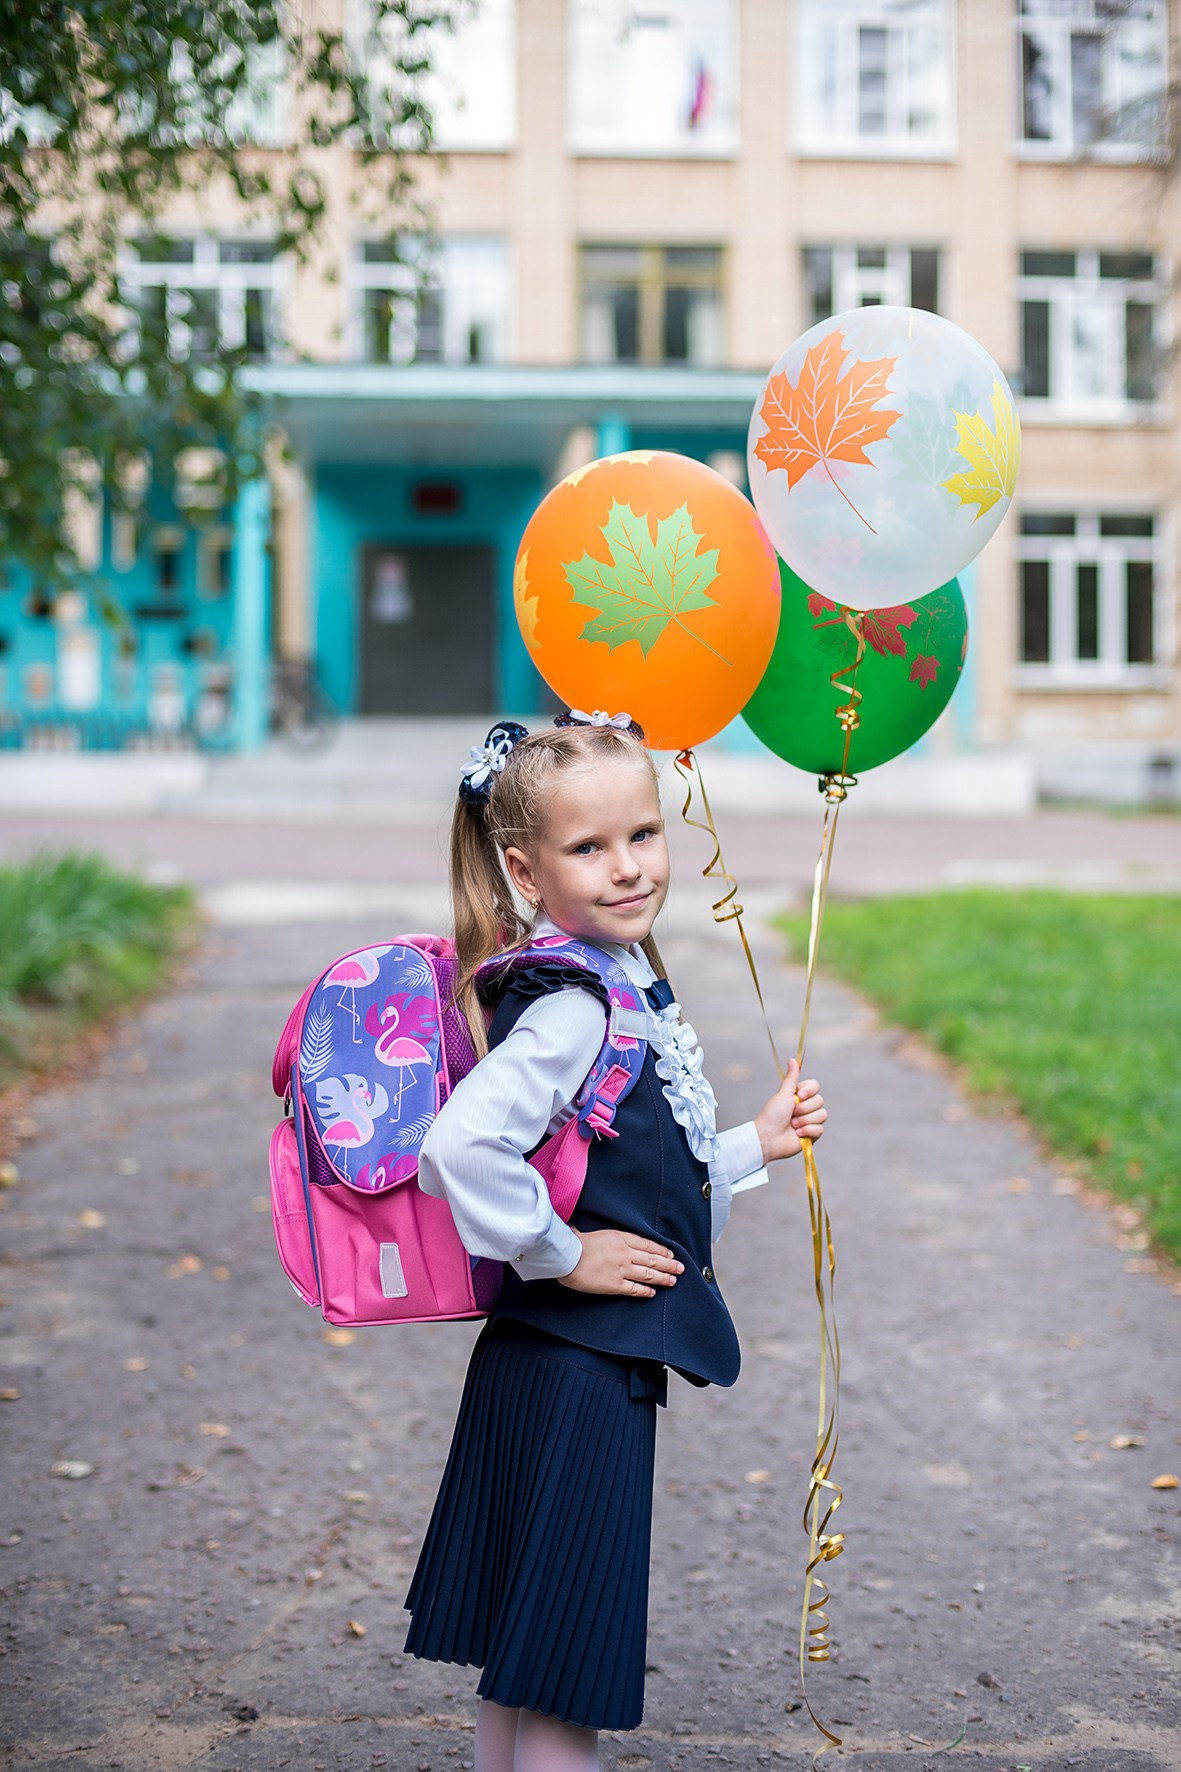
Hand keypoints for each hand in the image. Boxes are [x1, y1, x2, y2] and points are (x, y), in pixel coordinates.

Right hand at [557, 1230, 683, 1297]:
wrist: (567, 1256)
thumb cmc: (574, 1242)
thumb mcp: (593, 1232)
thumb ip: (601, 1236)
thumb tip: (589, 1231)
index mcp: (621, 1238)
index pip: (647, 1244)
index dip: (661, 1249)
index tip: (670, 1253)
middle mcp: (625, 1253)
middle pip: (653, 1259)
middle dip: (668, 1264)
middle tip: (680, 1268)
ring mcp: (622, 1269)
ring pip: (648, 1274)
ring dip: (663, 1278)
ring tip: (673, 1281)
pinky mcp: (615, 1284)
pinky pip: (635, 1289)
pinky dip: (645, 1291)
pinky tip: (653, 1293)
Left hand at [753, 1058, 826, 1163]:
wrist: (768, 1137)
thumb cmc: (772, 1115)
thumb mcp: (783, 1094)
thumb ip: (792, 1078)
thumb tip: (792, 1059)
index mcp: (799, 1095)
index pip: (815, 1086)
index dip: (810, 1090)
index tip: (799, 1095)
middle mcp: (806, 1107)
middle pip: (820, 1101)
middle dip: (804, 1108)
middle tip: (791, 1113)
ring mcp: (810, 1121)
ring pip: (822, 1115)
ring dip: (805, 1120)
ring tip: (792, 1124)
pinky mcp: (812, 1135)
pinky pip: (820, 1129)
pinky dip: (808, 1131)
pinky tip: (797, 1134)